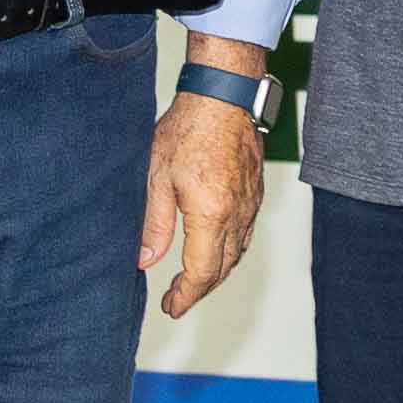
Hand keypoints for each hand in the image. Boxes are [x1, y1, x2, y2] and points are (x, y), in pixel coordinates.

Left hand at [142, 83, 265, 315]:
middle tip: (176, 298)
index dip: (186, 295)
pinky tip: (215, 248)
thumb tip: (146, 260)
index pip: (202, 272)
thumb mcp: (156, 178)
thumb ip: (154, 224)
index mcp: (211, 214)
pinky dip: (230, 250)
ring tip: (193, 280)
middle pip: (223, 268)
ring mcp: (251, 203)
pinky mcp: (256, 192)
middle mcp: (237, 213)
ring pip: (238, 253)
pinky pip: (245, 233)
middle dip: (199, 289)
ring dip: (216, 272)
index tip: (170, 306)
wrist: (222, 96)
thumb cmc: (188, 130)